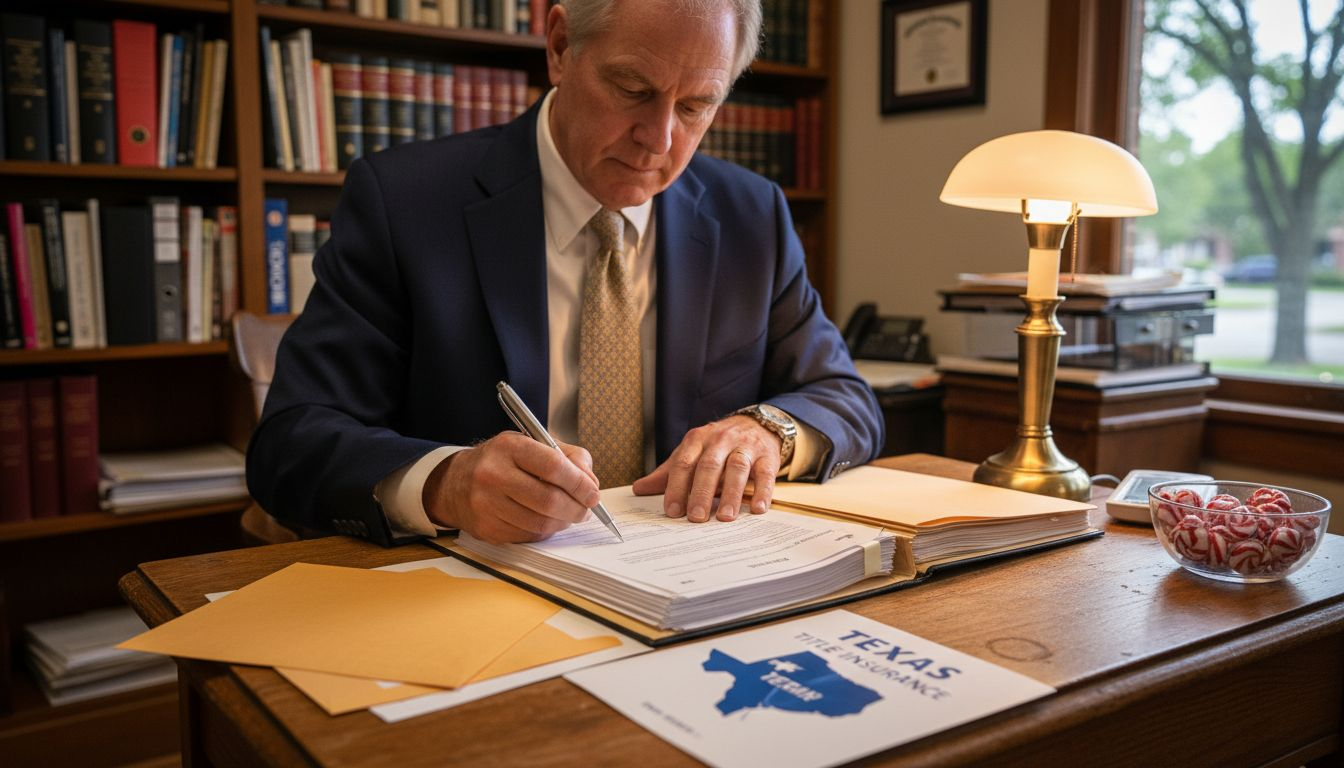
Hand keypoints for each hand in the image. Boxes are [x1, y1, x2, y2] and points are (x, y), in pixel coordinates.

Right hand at [423, 432, 600, 542]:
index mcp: (508, 447)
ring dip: (563, 522)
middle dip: (576, 508)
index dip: (579, 483)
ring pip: (541, 523)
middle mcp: (492, 474)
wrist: (455, 483)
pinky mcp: (486, 529)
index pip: (553, 466)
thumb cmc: (502, 461)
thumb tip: (591, 483)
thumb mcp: (531, 444)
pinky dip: (545, 531)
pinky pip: (528, 536)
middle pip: (548, 499)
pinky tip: (546, 520)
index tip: (593, 493)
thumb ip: (568, 456)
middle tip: (586, 509)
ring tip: (568, 515)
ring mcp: (486, 504)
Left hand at [632, 415, 779, 522]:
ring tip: (724, 517)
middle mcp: (721, 440)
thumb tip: (639, 489)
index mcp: (697, 440)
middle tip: (696, 517)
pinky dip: (763, 492)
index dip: (676, 487)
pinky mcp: (767, 456)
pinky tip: (758, 509)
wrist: (756, 424)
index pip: (683, 463)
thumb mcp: (692, 452)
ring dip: (731, 494)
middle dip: (701, 492)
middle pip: (709, 466)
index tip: (672, 511)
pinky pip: (766, 473)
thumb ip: (668, 472)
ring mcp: (745, 447)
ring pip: (737, 469)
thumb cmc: (718, 445)